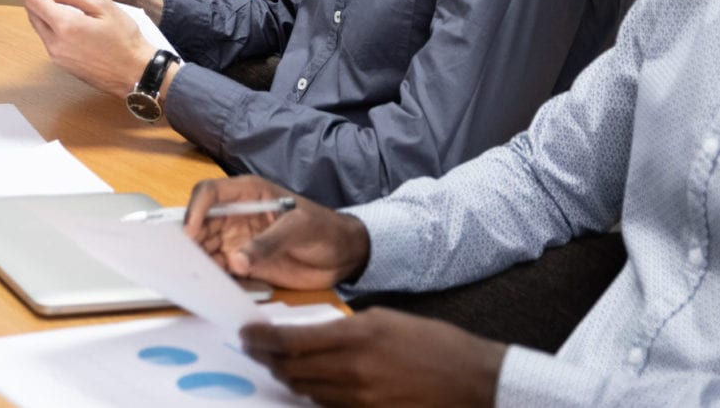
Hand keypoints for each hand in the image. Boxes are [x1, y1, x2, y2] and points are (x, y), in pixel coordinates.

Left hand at [20, 0, 154, 98]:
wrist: (137, 73)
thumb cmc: (126, 39)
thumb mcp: (102, 6)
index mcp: (65, 26)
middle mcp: (55, 43)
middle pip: (32, 13)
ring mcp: (57, 56)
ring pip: (39, 26)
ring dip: (39, 10)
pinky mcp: (62, 64)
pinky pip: (48, 39)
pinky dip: (48, 24)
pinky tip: (60, 16)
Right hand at [182, 176, 369, 286]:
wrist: (345, 256)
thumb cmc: (325, 229)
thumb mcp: (298, 228)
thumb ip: (268, 243)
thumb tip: (237, 261)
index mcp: (248, 193)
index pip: (210, 194)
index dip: (196, 210)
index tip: (191, 233)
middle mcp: (236, 215)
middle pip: (202, 222)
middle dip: (191, 239)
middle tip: (184, 261)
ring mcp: (238, 240)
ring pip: (207, 246)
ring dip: (199, 259)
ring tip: (193, 276)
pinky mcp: (244, 263)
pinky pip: (221, 268)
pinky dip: (212, 275)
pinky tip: (209, 285)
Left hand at [238, 308, 504, 406]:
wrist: (474, 381)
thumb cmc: (432, 343)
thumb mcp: (383, 320)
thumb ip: (342, 328)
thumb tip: (308, 336)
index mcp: (354, 336)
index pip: (289, 341)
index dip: (259, 339)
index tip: (245, 334)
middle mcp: (352, 371)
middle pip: (290, 370)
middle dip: (268, 359)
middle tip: (258, 349)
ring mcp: (361, 400)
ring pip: (306, 392)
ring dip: (290, 378)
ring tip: (283, 365)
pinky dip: (316, 396)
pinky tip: (315, 385)